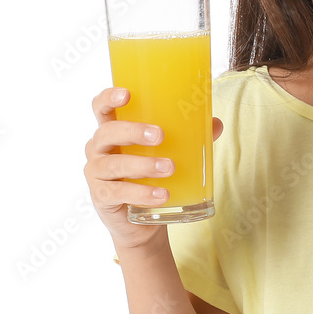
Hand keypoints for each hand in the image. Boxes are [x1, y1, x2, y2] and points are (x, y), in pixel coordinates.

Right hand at [84, 87, 222, 249]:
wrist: (144, 220)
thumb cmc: (152, 176)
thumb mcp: (169, 152)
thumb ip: (190, 137)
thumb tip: (216, 123)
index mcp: (113, 130)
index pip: (101, 108)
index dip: (109, 98)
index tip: (127, 94)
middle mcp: (99, 148)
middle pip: (107, 132)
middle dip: (133, 131)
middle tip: (160, 136)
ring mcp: (96, 173)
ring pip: (114, 164)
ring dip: (142, 165)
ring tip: (168, 167)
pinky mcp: (101, 197)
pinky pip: (116, 193)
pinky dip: (140, 193)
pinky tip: (160, 195)